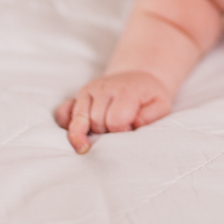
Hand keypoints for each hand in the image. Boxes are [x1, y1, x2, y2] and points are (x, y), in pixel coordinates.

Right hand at [54, 71, 171, 153]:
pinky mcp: (77, 96)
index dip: (122, 131)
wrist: (137, 78)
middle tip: (115, 133)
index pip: (116, 120)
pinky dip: (66, 124)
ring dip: (85, 134)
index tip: (129, 130)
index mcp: (125, 91)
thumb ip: (151, 117)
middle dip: (105, 133)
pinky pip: (63, 112)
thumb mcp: (161, 105)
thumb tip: (132, 125)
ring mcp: (88, 91)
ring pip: (77, 120)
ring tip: (90, 145)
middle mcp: (103, 89)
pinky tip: (77, 132)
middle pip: (96, 122)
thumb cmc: (148, 97)